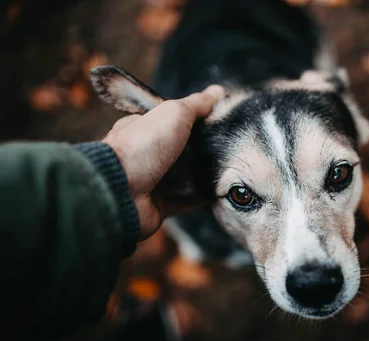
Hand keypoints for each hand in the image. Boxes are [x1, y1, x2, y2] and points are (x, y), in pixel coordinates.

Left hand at [102, 85, 225, 239]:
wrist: (120, 191)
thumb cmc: (143, 145)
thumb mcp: (174, 114)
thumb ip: (197, 104)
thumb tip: (219, 91)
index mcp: (144, 127)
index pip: (174, 121)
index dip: (198, 120)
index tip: (222, 122)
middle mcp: (147, 154)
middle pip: (184, 150)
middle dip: (205, 149)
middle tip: (231, 147)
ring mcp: (152, 180)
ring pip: (186, 176)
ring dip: (206, 174)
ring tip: (232, 169)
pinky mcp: (160, 204)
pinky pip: (186, 200)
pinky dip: (202, 197)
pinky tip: (220, 192)